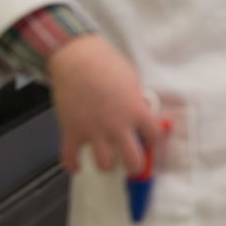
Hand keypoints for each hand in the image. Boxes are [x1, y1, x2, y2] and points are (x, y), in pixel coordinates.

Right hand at [48, 36, 164, 173]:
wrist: (78, 60)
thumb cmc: (108, 64)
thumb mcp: (133, 80)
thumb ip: (136, 101)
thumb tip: (139, 112)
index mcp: (136, 111)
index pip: (155, 134)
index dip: (155, 139)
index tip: (151, 139)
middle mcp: (117, 126)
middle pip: (133, 160)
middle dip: (135, 166)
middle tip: (133, 164)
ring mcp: (94, 131)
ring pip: (104, 164)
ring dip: (106, 164)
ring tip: (107, 160)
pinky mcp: (71, 132)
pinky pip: (70, 158)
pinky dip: (73, 164)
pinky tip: (78, 165)